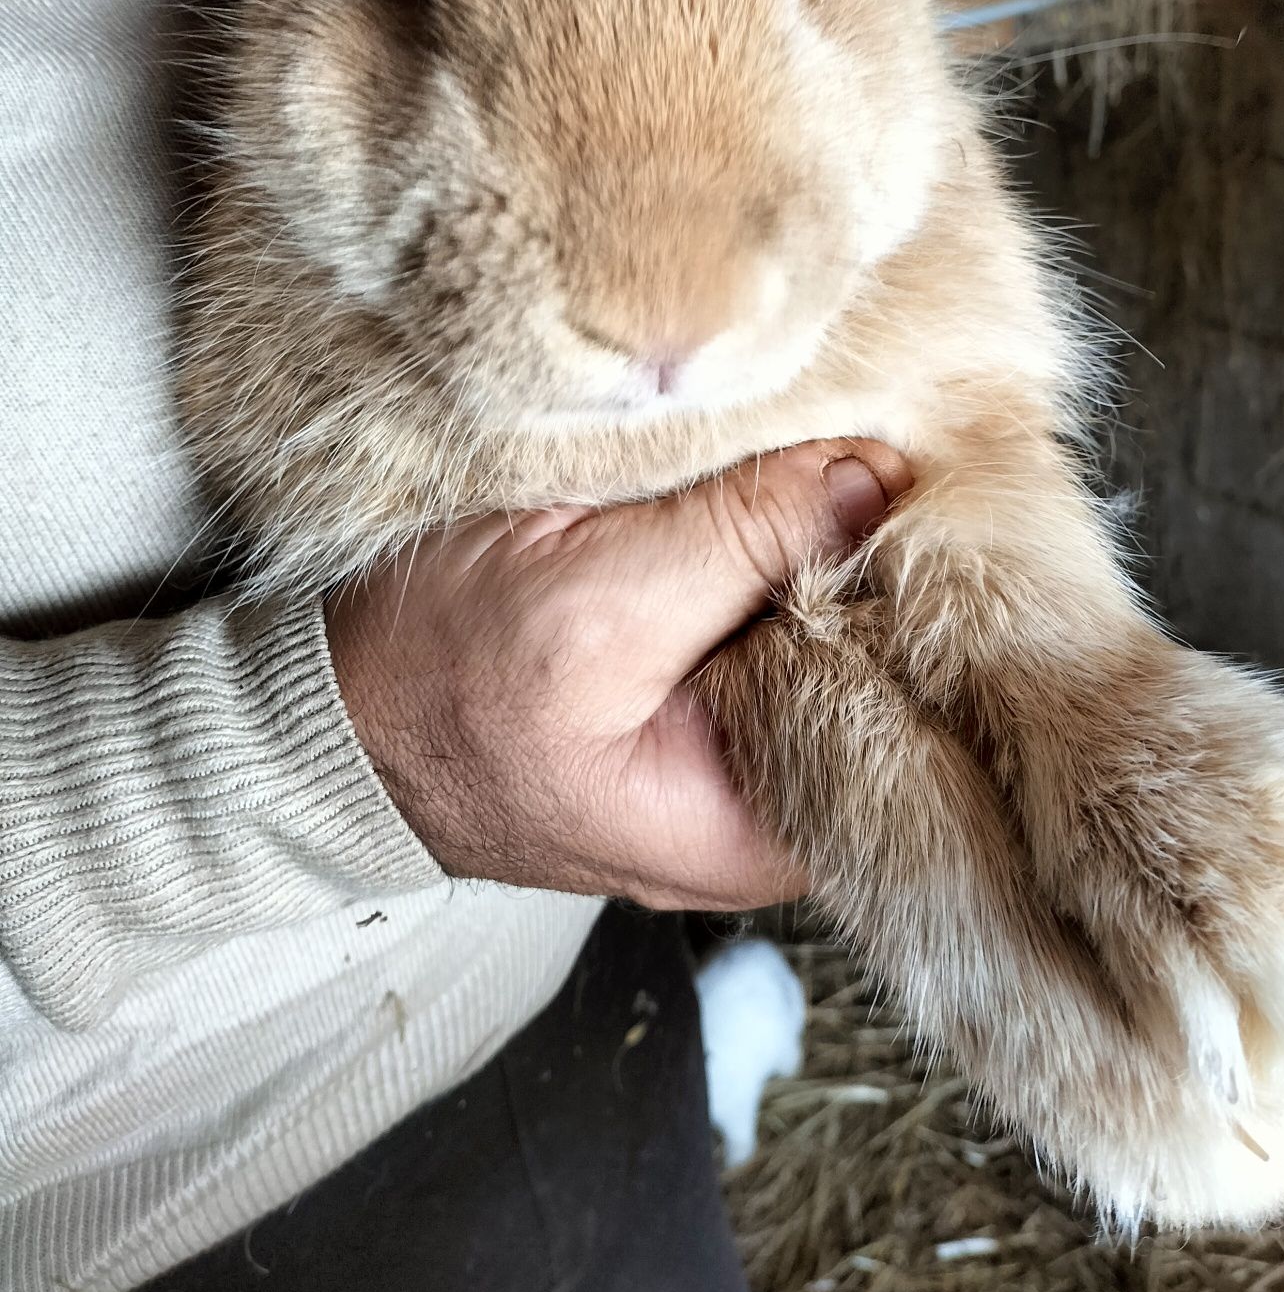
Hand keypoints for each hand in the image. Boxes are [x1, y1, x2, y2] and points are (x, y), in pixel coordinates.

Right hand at [327, 441, 911, 909]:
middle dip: (891, 573)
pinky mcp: (692, 694)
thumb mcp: (598, 600)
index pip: (918, 729)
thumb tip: (880, 478)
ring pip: (827, 636)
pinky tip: (786, 490)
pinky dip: (777, 551)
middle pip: (883, 678)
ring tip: (855, 460)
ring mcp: (725, 748)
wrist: (323, 707)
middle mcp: (761, 805)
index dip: (939, 615)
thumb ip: (743, 541)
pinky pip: (769, 617)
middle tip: (911, 461)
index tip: (951, 513)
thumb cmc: (436, 684)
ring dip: (832, 550)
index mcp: (757, 831)